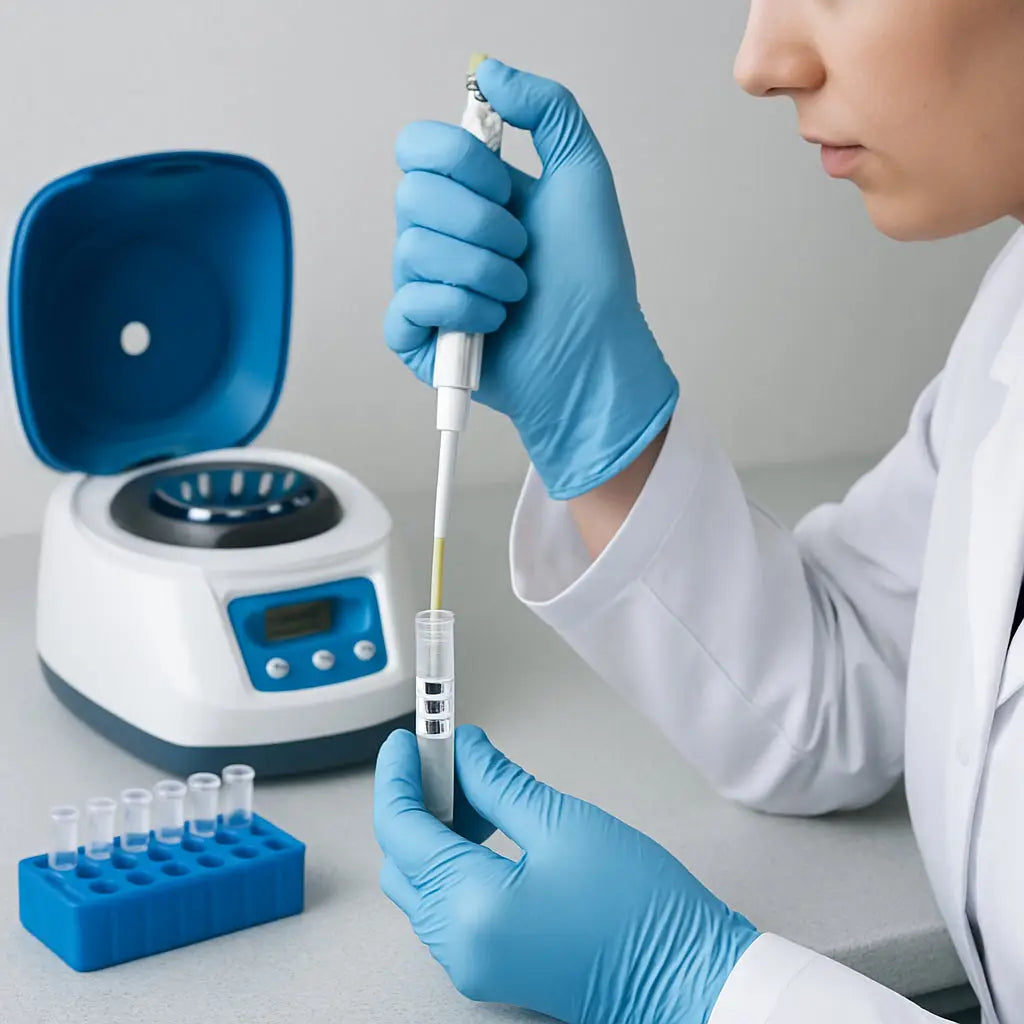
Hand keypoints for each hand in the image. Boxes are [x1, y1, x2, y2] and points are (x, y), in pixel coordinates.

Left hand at [373, 726, 757, 1023]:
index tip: (406, 739)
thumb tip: (464, 752)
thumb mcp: (564, 823)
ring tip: (474, 787)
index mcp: (471, 908)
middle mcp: (460, 945)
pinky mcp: (492, 966)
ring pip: (423, 885)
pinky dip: (453, 862)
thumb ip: (499, 782)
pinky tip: (486, 829)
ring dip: (435, 831)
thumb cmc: (640, 911)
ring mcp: (473, 963)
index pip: (401, 829)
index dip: (397, 774)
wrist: (688, 979)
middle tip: (444, 756)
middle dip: (415, 800)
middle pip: (403, 860)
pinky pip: (448, 907)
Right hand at [384, 59, 678, 499]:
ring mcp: (426, 285)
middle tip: (523, 249)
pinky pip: (408, 305)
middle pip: (412, 195)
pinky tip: (493, 323)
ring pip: (412, 250)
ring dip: (483, 271)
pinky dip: (461, 311)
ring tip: (517, 292)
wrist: (594, 355)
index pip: (417, 147)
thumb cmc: (592, 278)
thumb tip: (488, 70)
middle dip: (482, 223)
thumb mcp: (584, 174)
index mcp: (469, 194)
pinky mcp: (418, 336)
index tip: (506, 187)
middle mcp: (441, 234)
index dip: (458, 161)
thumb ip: (547, 109)